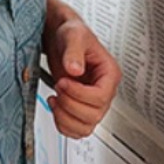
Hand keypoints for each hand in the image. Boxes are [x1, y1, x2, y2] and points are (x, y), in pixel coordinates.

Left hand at [42, 11, 120, 138]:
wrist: (59, 37)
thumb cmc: (70, 33)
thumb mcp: (73, 35)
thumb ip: (74, 51)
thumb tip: (75, 69)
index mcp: (109, 74)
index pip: (101, 97)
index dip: (80, 94)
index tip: (64, 82)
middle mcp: (103, 90)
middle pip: (93, 116)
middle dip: (70, 105)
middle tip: (58, 87)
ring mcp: (92, 102)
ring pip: (85, 127)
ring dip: (65, 118)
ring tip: (55, 98)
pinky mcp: (79, 108)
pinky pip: (76, 130)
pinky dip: (62, 124)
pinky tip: (54, 106)